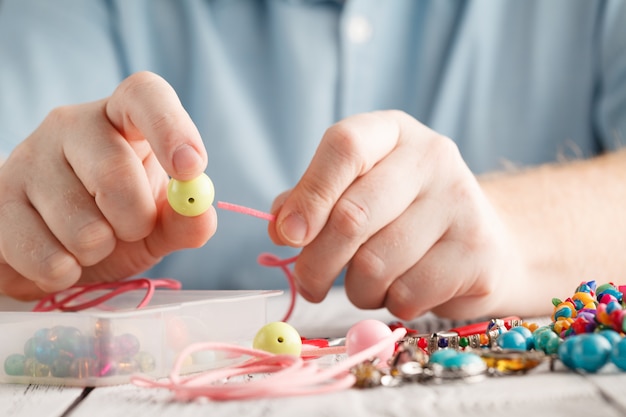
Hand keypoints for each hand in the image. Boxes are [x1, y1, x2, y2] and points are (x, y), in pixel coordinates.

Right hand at [0, 71, 216, 299]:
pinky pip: (41, 253)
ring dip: (97, 251)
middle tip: (131, 230)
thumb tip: (201, 214)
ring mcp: (27, 160)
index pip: (144, 95)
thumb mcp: (159, 221)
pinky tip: (62, 260)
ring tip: (91, 243)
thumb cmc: (117, 220)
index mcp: (121, 117)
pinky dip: (63, 272)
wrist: (57, 244)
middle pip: (115, 172)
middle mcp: (70, 126)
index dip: (171, 128)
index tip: (191, 168)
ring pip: (79, 224)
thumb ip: (184, 219)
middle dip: (134, 221)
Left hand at [269, 110, 521, 319]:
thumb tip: (281, 226)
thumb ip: (313, 201)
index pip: (344, 147)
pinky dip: (390, 304)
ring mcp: (461, 202)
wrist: (482, 244)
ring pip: (375, 265)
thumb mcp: (356, 191)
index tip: (288, 236)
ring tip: (367, 284)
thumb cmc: (402, 216)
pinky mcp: (477, 252)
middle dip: (317, 262)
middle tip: (311, 283)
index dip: (309, 196)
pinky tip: (401, 290)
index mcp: (393, 132)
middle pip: (352, 216)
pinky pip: (407, 294)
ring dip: (357, 289)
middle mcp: (432, 156)